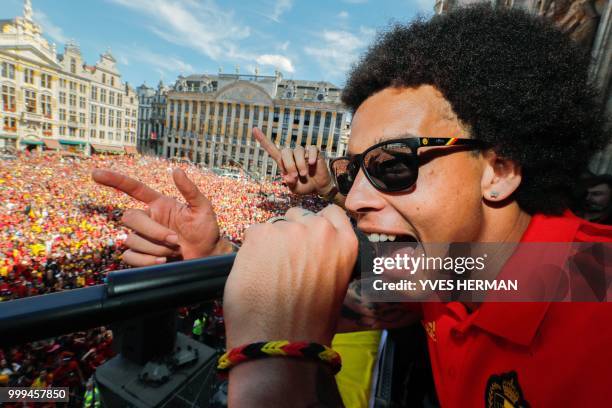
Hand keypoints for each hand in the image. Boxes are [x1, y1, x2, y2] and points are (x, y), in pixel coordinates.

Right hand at [92, 168, 230, 266]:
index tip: (95, 174)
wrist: (207, 256)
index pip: (133, 189)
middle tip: (175, 240)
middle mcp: (148, 219)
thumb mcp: (202, 208)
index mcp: (159, 204)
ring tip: (174, 252)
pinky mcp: (141, 256)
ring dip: (155, 248)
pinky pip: (130, 257)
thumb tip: (176, 171)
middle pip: (130, 218)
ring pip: (131, 239)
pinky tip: (161, 263)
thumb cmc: (206, 230)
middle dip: (153, 231)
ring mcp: (143, 238)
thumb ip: (190, 190)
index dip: (115, 180)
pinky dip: (145, 261)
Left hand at [223, 205, 357, 347]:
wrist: (280, 341)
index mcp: (345, 243)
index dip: (316, 226)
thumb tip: (310, 251)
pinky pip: (253, 233)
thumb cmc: (309, 325)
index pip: (331, 214)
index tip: (308, 238)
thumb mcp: (335, 287)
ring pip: (275, 225)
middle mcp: (320, 230)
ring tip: (268, 272)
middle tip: (285, 262)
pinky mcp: (261, 234)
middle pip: (299, 216)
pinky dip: (251, 250)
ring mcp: (289, 229)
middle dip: (291, 233)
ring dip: (271, 242)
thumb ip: (327, 258)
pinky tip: (255, 273)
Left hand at [253, 127, 333, 195]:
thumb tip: (288, 177)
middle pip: (285, 151)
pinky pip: (312, 149)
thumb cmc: (304, 186)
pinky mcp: (315, 153)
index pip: (272, 149)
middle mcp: (292, 155)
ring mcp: (303, 153)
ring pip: (298, 151)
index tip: (254, 129)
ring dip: (300, 164)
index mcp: (283, 162)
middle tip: (295, 176)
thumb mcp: (294, 188)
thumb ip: (290, 184)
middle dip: (289, 165)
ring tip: (303, 174)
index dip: (263, 140)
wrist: (319, 187)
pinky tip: (313, 163)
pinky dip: (312, 156)